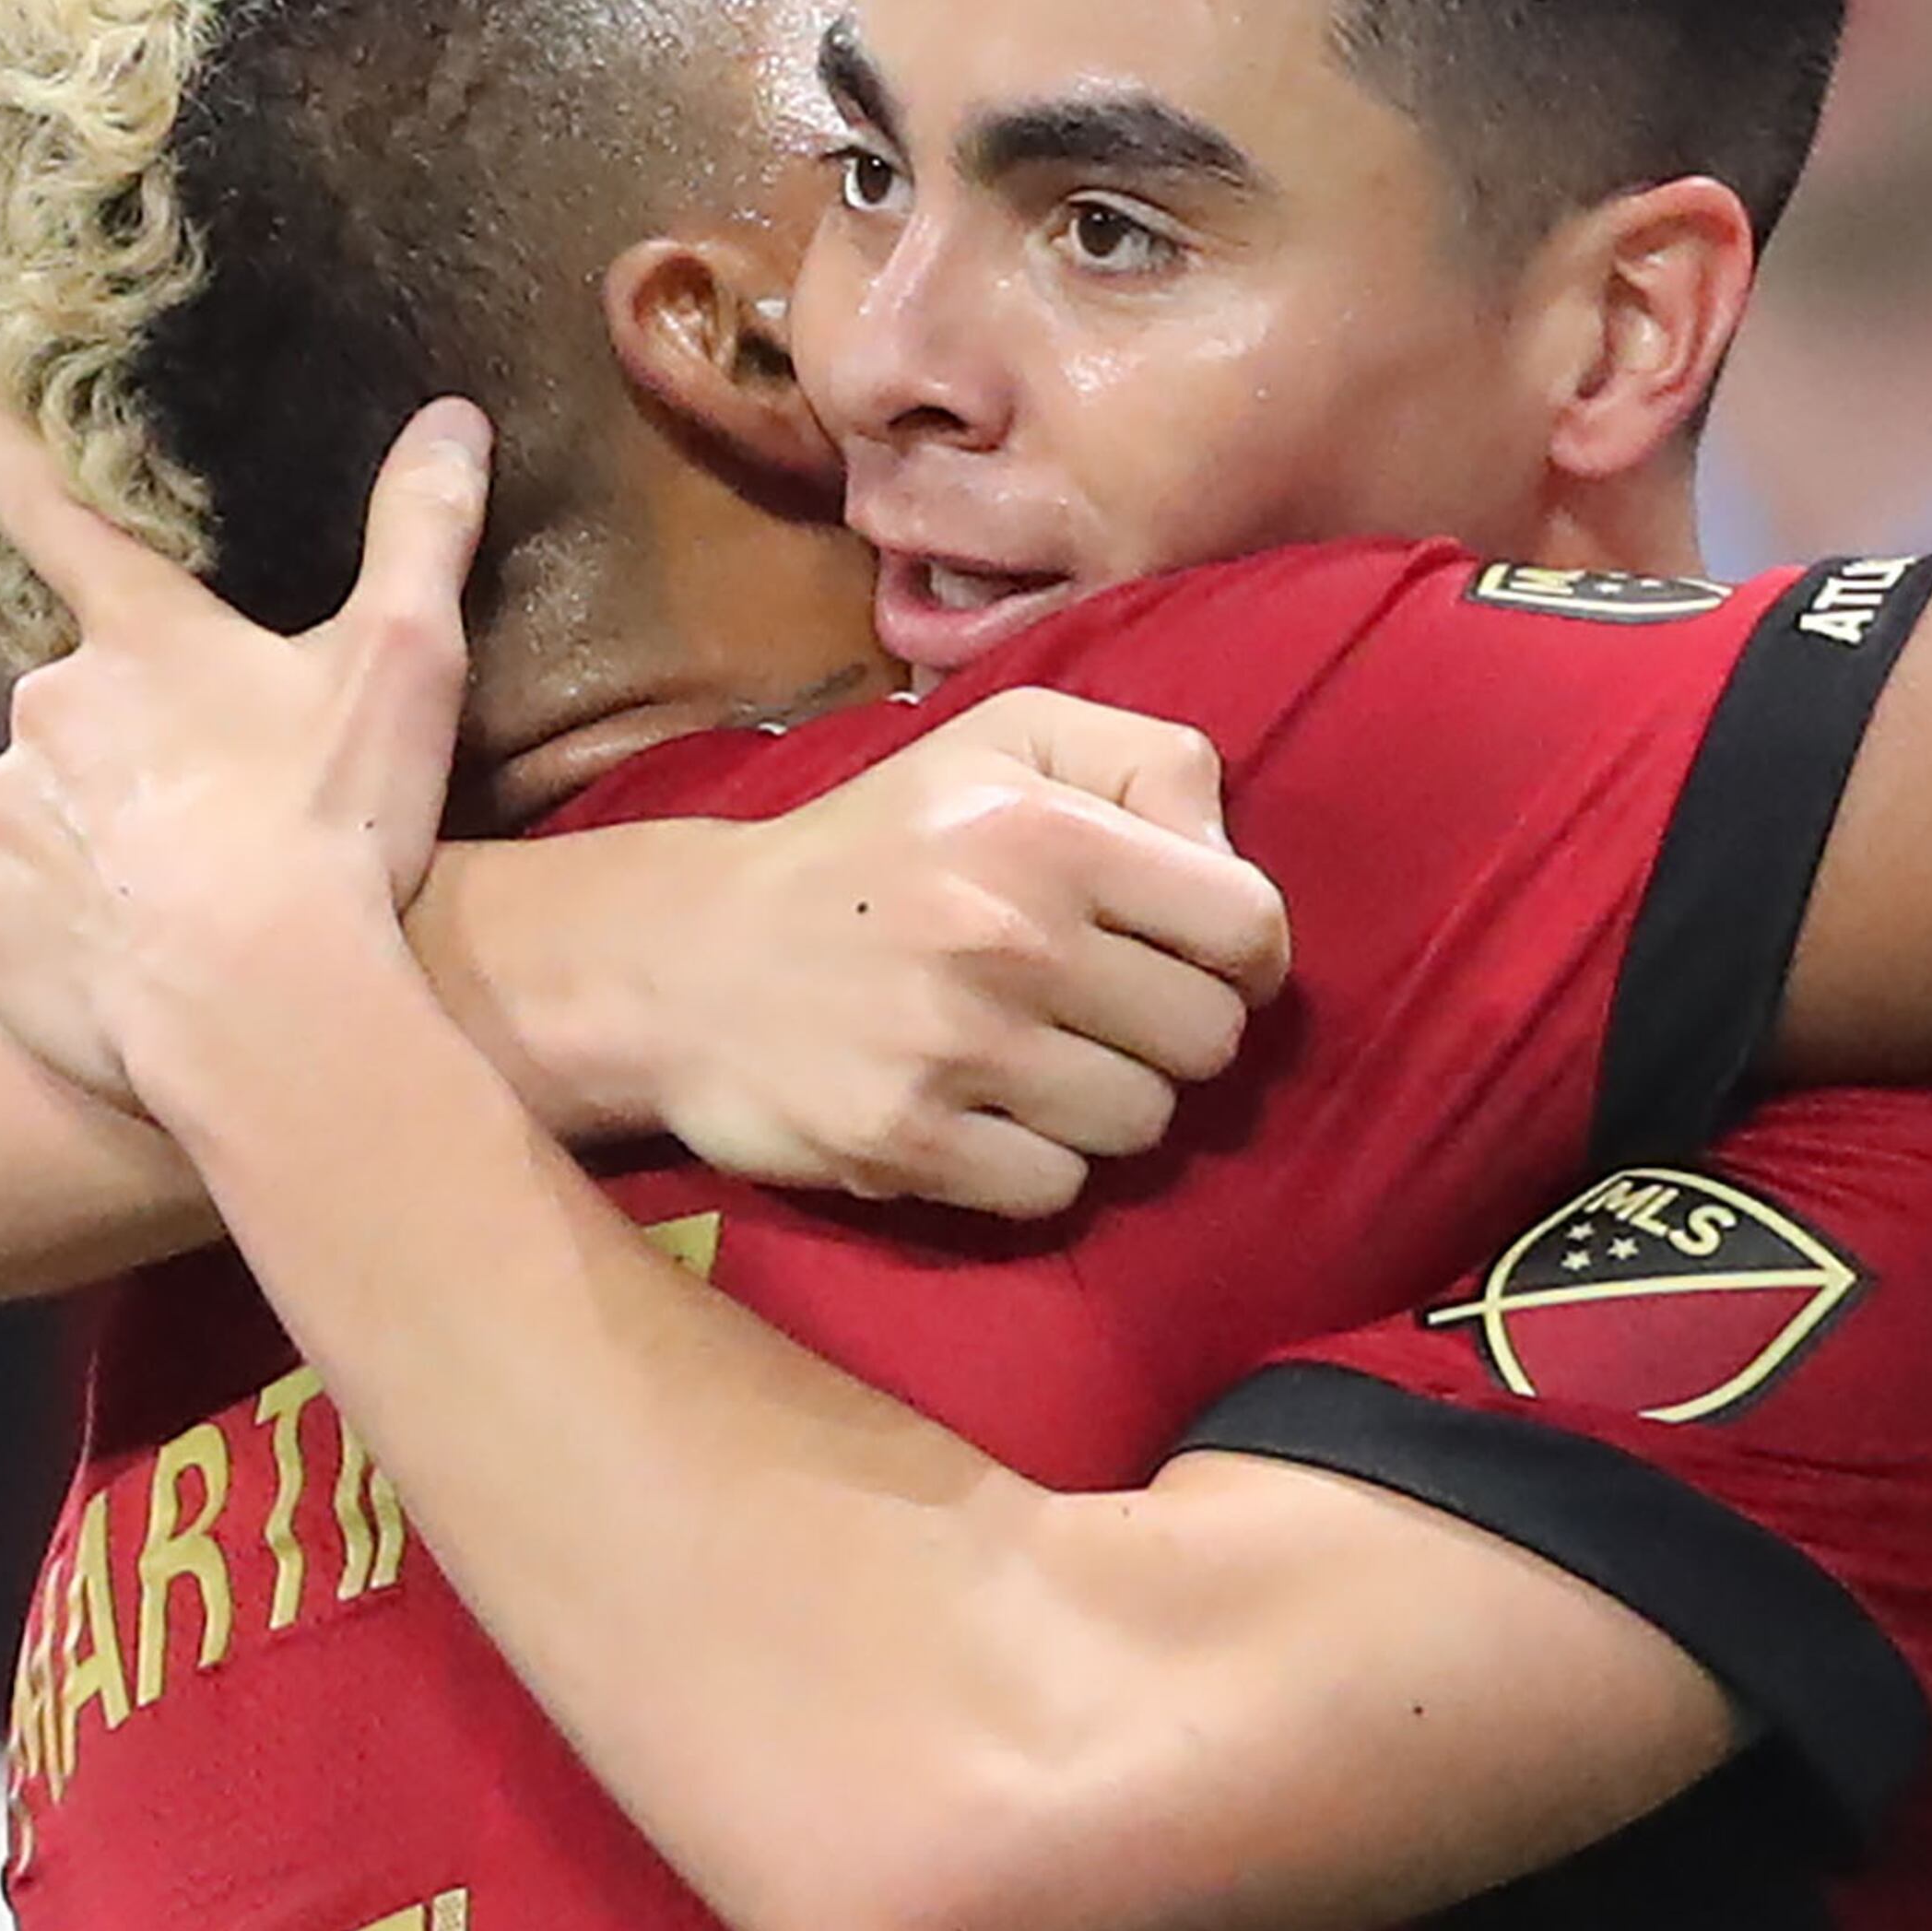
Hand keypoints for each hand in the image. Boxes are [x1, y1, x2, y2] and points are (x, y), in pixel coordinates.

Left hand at [0, 373, 487, 1103]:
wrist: (256, 1007)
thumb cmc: (337, 828)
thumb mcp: (409, 665)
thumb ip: (424, 532)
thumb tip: (454, 414)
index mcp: (146, 637)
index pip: (59, 514)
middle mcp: (47, 699)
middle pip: (77, 699)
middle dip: (134, 748)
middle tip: (223, 819)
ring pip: (29, 794)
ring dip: (86, 827)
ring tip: (176, 897)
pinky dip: (21, 896)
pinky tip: (93, 935)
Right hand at [647, 689, 1292, 1219]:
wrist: (685, 959)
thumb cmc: (874, 848)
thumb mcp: (1004, 742)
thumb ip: (1145, 762)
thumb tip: (1230, 857)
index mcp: (1044, 828)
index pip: (1246, 924)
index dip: (1244, 954)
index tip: (1195, 960)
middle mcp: (1009, 936)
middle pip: (1208, 1038)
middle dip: (1172, 1033)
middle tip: (1101, 1014)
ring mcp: (956, 1049)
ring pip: (1143, 1122)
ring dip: (1105, 1102)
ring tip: (1035, 1061)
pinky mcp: (907, 1143)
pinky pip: (1058, 1188)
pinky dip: (1036, 1164)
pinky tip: (983, 1114)